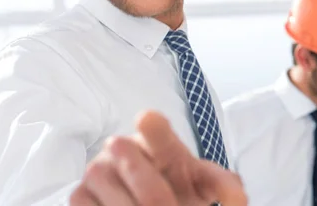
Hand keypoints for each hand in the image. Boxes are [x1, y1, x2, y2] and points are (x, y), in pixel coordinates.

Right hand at [70, 110, 247, 204]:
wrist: (153, 200)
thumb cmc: (179, 185)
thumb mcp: (203, 184)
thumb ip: (222, 185)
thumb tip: (237, 196)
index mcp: (159, 140)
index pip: (153, 124)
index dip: (151, 123)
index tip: (148, 120)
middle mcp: (124, 146)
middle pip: (128, 156)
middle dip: (152, 190)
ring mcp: (98, 168)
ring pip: (102, 179)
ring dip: (127, 203)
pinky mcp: (80, 193)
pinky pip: (83, 201)